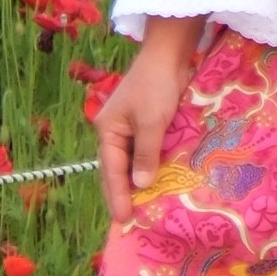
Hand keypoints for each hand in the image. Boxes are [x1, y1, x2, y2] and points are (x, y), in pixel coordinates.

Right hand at [92, 23, 203, 225]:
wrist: (168, 55)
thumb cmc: (156, 86)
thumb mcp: (150, 122)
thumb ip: (146, 154)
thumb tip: (141, 185)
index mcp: (108, 130)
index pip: (111, 171)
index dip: (118, 196)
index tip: (123, 219)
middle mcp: (115, 132)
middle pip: (118, 169)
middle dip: (124, 194)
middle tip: (131, 221)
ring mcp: (130, 128)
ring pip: (132, 162)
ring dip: (138, 183)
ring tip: (145, 208)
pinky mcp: (147, 124)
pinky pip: (146, 152)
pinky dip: (150, 168)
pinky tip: (158, 182)